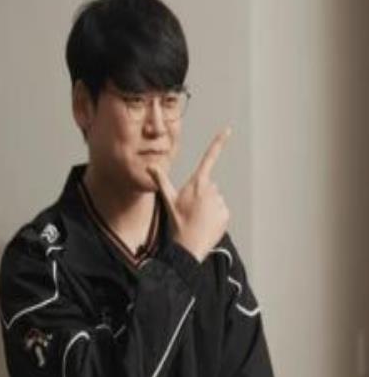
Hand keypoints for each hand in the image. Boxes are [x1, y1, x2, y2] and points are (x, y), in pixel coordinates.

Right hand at [147, 126, 231, 261]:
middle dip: (201, 194)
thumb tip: (149, 166)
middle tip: (190, 208)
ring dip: (208, 206)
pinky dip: (215, 216)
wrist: (189, 247)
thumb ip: (160, 180)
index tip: (227, 130)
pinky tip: (206, 224)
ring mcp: (220, 202)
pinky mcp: (226, 213)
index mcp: (197, 183)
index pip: (209, 158)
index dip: (218, 143)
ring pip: (215, 198)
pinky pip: (221, 210)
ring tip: (197, 218)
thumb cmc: (177, 222)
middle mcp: (212, 189)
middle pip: (208, 185)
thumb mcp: (168, 199)